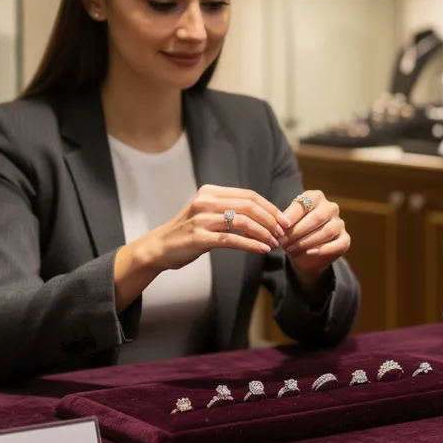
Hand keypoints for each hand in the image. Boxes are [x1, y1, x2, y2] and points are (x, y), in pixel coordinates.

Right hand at [143, 185, 288, 270]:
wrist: (159, 247)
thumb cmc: (188, 231)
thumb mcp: (206, 212)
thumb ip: (228, 209)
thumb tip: (261, 214)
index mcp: (210, 192)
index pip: (248, 195)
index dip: (269, 207)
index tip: (283, 219)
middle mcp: (206, 202)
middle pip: (248, 206)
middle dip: (270, 219)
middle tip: (283, 232)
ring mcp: (202, 219)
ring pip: (242, 221)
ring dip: (263, 233)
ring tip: (275, 242)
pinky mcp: (199, 238)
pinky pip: (232, 239)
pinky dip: (251, 244)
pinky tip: (262, 249)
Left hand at [279, 190, 349, 284]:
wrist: (304, 254)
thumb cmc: (294, 233)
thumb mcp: (287, 225)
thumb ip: (285, 221)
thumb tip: (280, 222)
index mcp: (315, 197)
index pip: (305, 204)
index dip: (292, 215)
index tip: (280, 226)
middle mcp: (330, 207)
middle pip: (316, 217)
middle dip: (298, 231)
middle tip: (283, 241)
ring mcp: (339, 223)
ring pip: (327, 231)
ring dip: (307, 241)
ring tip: (291, 248)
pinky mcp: (345, 239)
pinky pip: (338, 244)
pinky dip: (324, 249)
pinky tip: (310, 253)